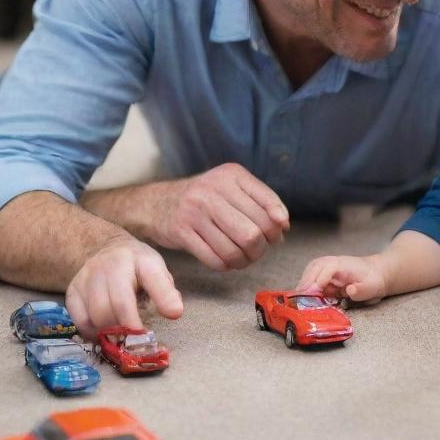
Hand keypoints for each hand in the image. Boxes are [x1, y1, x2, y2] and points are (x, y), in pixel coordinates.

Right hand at [66, 236, 183, 338]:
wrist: (107, 250)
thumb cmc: (137, 268)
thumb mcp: (157, 272)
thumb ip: (166, 291)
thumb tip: (174, 312)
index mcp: (140, 259)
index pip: (153, 278)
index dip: (163, 299)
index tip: (173, 316)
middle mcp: (111, 264)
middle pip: (119, 303)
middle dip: (131, 327)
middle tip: (138, 341)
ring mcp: (88, 276)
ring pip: (97, 314)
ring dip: (111, 332)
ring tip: (121, 337)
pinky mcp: (72, 290)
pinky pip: (80, 319)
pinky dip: (93, 332)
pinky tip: (104, 333)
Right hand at [151, 163, 289, 271]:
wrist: (156, 203)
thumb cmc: (204, 199)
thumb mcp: (230, 188)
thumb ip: (259, 202)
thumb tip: (283, 227)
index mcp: (231, 174)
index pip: (268, 202)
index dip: (278, 224)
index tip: (277, 234)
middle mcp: (213, 189)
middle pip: (253, 232)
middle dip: (262, 248)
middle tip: (259, 250)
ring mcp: (194, 210)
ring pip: (235, 248)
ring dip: (245, 260)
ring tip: (244, 258)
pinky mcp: (181, 231)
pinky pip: (214, 259)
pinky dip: (226, 265)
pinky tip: (227, 261)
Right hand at [297, 253, 389, 303]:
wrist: (376, 274)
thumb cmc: (373, 280)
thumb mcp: (371, 287)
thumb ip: (360, 290)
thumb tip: (350, 290)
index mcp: (343, 264)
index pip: (327, 268)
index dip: (318, 280)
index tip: (313, 293)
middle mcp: (332, 264)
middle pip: (314, 268)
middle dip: (306, 282)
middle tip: (300, 297)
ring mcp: (327, 268)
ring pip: (311, 272)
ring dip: (304, 284)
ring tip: (300, 298)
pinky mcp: (325, 275)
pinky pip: (313, 279)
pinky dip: (307, 287)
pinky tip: (305, 297)